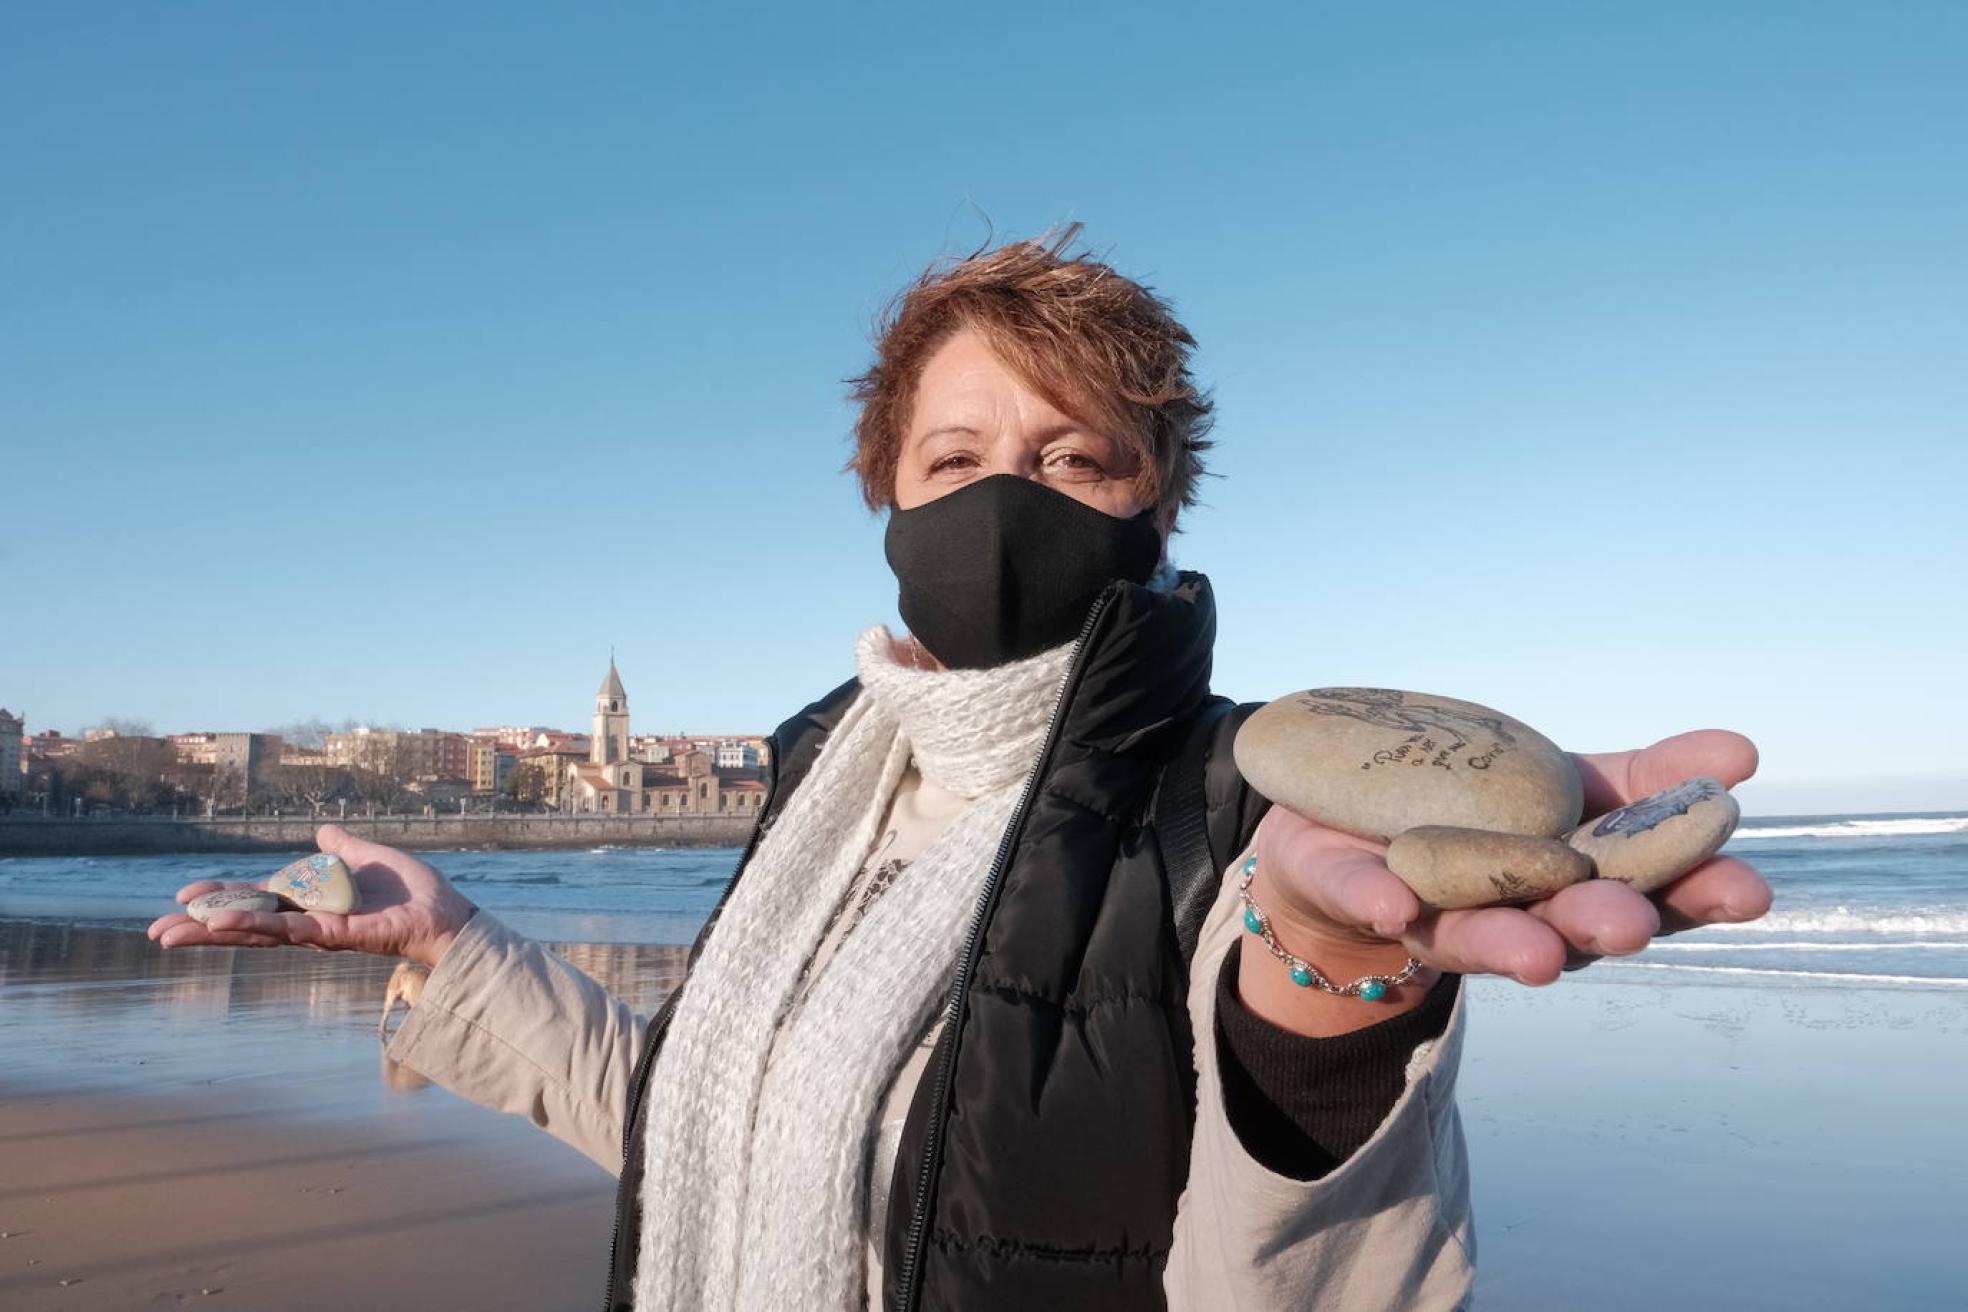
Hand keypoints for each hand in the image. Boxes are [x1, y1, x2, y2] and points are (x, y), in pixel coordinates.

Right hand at [145, 825, 478, 968]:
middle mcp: (308, 919)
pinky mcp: (335, 935)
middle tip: (156, 932)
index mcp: (311, 900)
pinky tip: (224, 923)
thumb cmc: (414, 892)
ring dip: (216, 930)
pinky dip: (256, 925)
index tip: (183, 898)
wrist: (447, 913)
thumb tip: (323, 831)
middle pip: (245, 923)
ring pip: (257, 930)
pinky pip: (289, 929)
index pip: (256, 900)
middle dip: (201, 928)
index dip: (221, 899)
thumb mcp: (370, 858)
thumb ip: (344, 848)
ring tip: (175, 932)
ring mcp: (318, 931)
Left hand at [1251, 729, 1772, 987]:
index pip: (1648, 888)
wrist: (1350, 818)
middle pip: (1569, 926)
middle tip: (1633, 924)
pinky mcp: (1360, 893)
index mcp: (1579, 877)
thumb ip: (1648, 776)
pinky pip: (1366, 898)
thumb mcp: (1568, 779)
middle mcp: (1517, 910)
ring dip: (1509, 945)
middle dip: (1602, 925)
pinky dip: (1381, 900)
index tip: (1751, 892)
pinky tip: (1393, 906)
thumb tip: (1743, 754)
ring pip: (1477, 935)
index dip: (1696, 891)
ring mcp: (1435, 909)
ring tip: (1536, 954)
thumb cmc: (1481, 801)